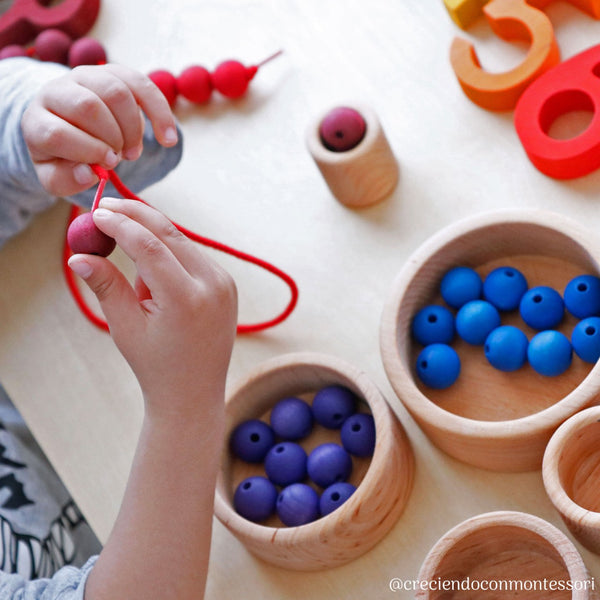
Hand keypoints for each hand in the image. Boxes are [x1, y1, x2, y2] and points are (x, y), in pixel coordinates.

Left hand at [21, 64, 177, 197]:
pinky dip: (160, 114)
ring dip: (133, 128)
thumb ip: (66, 180)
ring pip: (116, 92)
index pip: (57, 132)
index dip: (87, 151)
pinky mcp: (112, 73)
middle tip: (121, 157)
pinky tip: (168, 139)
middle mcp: (56, 91)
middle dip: (113, 138)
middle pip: (89, 107)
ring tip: (133, 150)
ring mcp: (84, 77)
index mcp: (37, 121)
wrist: (68, 125)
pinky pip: (141, 85)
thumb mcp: (57, 176)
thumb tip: (90, 174)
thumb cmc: (64, 156)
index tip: (108, 165)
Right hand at [67, 198, 237, 419]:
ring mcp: (224, 283)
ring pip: (180, 242)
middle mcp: (212, 286)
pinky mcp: (227, 283)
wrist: (193, 392)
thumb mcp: (125, 327)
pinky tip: (159, 289)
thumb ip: (105, 286)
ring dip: (152, 243)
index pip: (149, 246)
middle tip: (106, 205)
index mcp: (186, 299)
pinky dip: (170, 256)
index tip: (97, 212)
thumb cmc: (155, 364)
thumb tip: (77, 255)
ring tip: (140, 290)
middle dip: (136, 216)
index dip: (120, 224)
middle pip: (170, 234)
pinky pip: (192, 256)